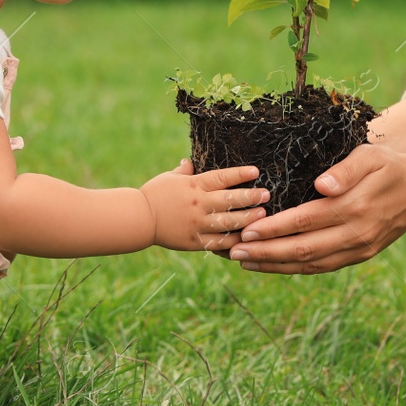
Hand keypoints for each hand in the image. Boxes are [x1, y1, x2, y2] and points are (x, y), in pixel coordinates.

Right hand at [139, 160, 270, 251]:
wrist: (139, 219)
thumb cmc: (154, 194)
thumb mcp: (169, 178)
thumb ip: (183, 171)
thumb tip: (190, 162)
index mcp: (194, 185)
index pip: (221, 177)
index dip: (240, 174)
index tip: (256, 171)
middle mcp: (199, 204)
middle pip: (230, 200)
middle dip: (251, 197)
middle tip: (267, 195)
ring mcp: (198, 224)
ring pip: (228, 223)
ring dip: (248, 219)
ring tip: (263, 215)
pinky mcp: (195, 241)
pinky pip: (219, 243)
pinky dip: (234, 242)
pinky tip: (247, 239)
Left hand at [227, 145, 405, 273]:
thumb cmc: (389, 167)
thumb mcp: (371, 156)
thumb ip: (346, 169)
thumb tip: (323, 185)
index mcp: (355, 207)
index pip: (305, 221)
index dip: (274, 228)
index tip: (246, 230)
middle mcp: (355, 234)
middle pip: (302, 250)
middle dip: (265, 252)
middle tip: (233, 251)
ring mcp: (358, 249)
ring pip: (309, 264)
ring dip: (274, 265)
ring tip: (244, 262)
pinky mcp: (358, 256)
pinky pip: (321, 267)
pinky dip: (293, 269)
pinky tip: (271, 265)